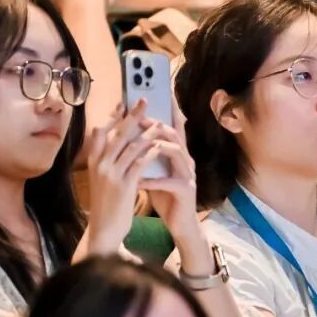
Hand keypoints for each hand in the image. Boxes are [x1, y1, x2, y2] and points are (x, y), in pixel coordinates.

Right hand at [84, 100, 159, 253]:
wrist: (104, 230)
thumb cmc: (107, 204)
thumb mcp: (103, 180)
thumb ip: (110, 162)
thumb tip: (122, 144)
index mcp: (94, 161)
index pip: (101, 132)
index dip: (113, 116)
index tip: (123, 103)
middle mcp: (100, 165)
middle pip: (117, 133)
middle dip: (132, 115)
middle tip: (144, 101)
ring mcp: (111, 174)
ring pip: (130, 146)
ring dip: (147, 132)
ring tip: (160, 123)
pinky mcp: (124, 185)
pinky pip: (139, 163)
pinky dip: (150, 153)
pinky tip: (159, 146)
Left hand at [138, 104, 200, 242]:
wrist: (180, 223)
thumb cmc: (165, 197)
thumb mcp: (155, 172)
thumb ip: (146, 156)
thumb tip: (127, 137)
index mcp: (179, 155)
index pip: (175, 126)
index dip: (170, 109)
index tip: (160, 93)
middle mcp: (186, 160)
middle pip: (175, 134)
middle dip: (157, 124)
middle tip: (140, 117)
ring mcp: (188, 175)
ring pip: (175, 152)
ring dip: (156, 146)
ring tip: (138, 144)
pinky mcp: (186, 190)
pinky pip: (168, 181)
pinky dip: (152, 180)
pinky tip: (138, 181)